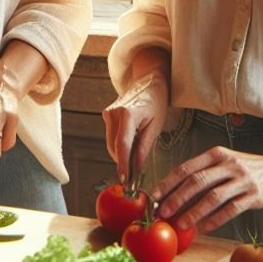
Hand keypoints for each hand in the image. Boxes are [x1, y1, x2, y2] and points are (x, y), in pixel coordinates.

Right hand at [101, 71, 168, 185]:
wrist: (149, 82)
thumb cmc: (156, 101)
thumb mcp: (156, 126)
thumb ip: (144, 147)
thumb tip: (135, 168)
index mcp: (128, 113)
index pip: (123, 144)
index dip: (123, 164)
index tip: (124, 179)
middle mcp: (114, 112)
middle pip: (114, 147)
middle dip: (123, 162)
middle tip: (135, 174)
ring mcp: (108, 113)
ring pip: (111, 144)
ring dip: (121, 154)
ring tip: (137, 153)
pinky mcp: (106, 115)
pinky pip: (111, 137)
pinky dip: (119, 145)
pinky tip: (132, 141)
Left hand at [152, 146, 262, 234]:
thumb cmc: (246, 169)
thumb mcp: (225, 163)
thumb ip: (204, 175)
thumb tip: (175, 195)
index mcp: (216, 154)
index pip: (186, 168)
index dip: (168, 183)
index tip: (154, 197)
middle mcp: (228, 164)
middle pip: (197, 182)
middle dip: (177, 198)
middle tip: (163, 213)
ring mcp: (242, 179)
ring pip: (213, 197)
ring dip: (194, 212)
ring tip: (181, 224)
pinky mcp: (254, 195)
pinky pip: (231, 208)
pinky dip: (216, 219)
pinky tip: (205, 228)